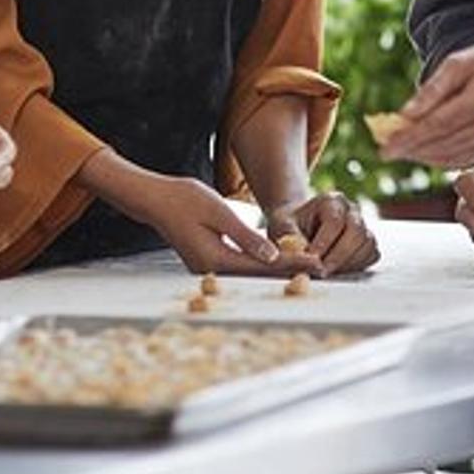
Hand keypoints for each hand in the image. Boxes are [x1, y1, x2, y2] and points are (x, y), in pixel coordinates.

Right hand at [117, 171, 319, 277]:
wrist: (154, 199)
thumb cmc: (183, 199)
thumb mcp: (219, 212)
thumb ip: (245, 236)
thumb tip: (271, 256)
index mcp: (215, 258)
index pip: (262, 266)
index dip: (292, 264)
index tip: (315, 264)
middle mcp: (210, 269)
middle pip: (257, 274)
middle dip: (289, 271)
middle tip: (319, 269)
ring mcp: (206, 267)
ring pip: (249, 271)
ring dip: (276, 269)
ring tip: (305, 266)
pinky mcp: (206, 260)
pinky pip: (238, 266)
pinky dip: (259, 263)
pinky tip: (276, 259)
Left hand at [265, 193, 379, 274]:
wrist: (300, 225)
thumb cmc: (291, 224)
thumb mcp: (282, 225)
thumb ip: (290, 237)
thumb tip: (303, 255)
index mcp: (332, 200)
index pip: (335, 221)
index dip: (324, 242)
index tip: (312, 260)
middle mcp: (352, 210)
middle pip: (356, 231)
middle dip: (338, 255)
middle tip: (321, 272)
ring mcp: (363, 225)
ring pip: (367, 244)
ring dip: (347, 263)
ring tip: (326, 272)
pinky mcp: (368, 242)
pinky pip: (371, 254)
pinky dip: (357, 265)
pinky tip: (338, 270)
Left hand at [383, 38, 473, 168]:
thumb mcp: (462, 62)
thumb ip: (433, 90)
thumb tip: (404, 116)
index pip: (439, 126)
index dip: (409, 140)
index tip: (384, 149)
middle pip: (443, 145)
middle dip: (411, 149)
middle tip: (385, 148)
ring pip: (452, 159)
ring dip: (423, 156)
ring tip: (400, 148)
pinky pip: (464, 161)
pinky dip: (441, 159)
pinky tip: (424, 151)